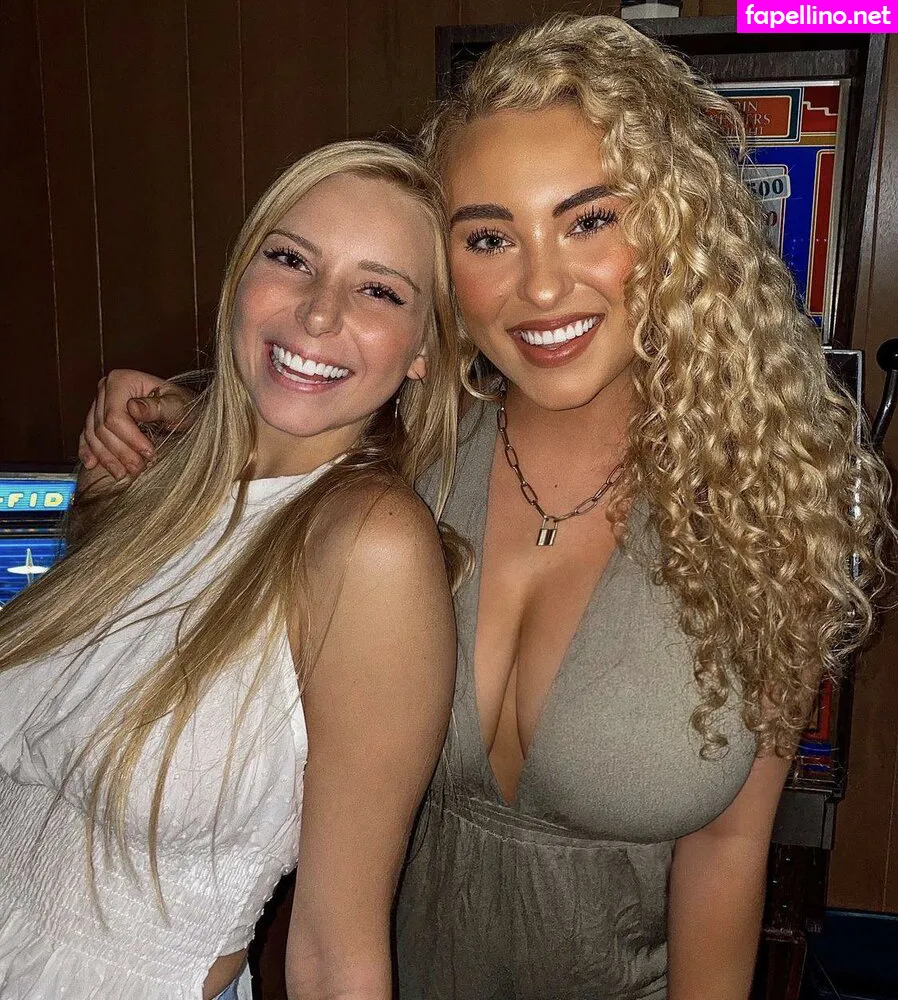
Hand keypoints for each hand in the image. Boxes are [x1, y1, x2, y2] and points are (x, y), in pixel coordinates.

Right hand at [78, 369, 195, 479]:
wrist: (179, 409)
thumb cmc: (180, 405)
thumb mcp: (176, 405)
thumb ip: (157, 407)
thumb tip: (132, 407)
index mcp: (121, 381)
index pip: (114, 416)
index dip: (130, 439)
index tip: (149, 453)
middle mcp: (105, 389)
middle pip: (101, 427)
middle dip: (120, 452)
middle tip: (138, 468)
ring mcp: (98, 404)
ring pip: (92, 435)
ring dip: (106, 458)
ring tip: (123, 473)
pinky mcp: (96, 418)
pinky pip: (86, 436)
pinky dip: (89, 452)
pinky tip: (93, 464)